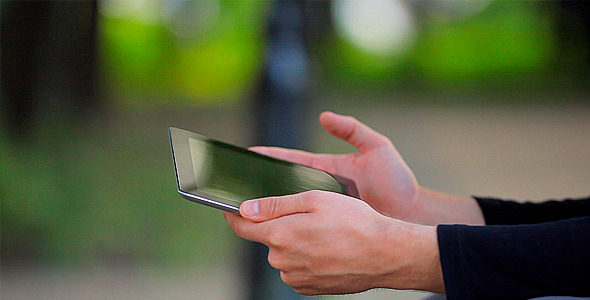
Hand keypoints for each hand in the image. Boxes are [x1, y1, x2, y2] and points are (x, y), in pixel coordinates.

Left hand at [223, 191, 443, 294]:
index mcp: (280, 235)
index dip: (234, 214)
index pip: (241, 226)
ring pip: (283, 254)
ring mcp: (296, 277)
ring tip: (324, 234)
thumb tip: (245, 208)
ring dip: (294, 243)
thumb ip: (275, 204)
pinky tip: (327, 249)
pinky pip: (297, 269)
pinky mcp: (309, 288)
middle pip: (267, 239)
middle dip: (278, 226)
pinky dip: (306, 258)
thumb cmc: (354, 222)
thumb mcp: (315, 200)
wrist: (385, 254)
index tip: (231, 208)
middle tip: (307, 215)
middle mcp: (282, 261)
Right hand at [250, 111, 419, 220]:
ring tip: (244, 206)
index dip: (270, 155)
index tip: (248, 152)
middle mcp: (322, 189)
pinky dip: (287, 226)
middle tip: (235, 181)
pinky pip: (304, 227)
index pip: (292, 159)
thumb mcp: (377, 147)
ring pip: (290, 207)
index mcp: (327, 168)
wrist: (412, 214)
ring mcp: (325, 210)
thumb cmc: (398, 181)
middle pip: (285, 184)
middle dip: (261, 182)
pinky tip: (271, 229)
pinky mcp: (329, 228)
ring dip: (269, 206)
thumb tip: (324, 117)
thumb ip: (353, 129)